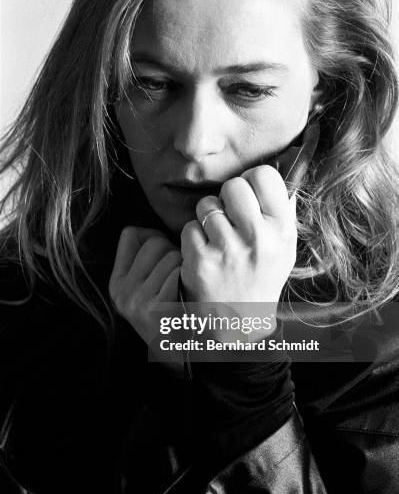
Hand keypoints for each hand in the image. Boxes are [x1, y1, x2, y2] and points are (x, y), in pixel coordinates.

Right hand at [109, 227, 182, 346]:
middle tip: (179, 273)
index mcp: (117, 282)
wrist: (181, 358)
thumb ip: (145, 259)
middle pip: (154, 241)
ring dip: (185, 266)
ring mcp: (138, 301)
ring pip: (171, 256)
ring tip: (186, 286)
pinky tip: (190, 295)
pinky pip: (179, 274)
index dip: (153, 237)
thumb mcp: (146, 289)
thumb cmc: (172, 314)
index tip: (163, 254)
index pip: (131, 234)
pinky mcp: (157, 309)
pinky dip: (190, 280)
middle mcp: (123, 291)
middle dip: (173, 250)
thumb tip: (157, 231)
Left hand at [180, 165, 296, 306]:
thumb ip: (282, 211)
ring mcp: (228, 250)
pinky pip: (189, 227)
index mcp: (282, 230)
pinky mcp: (201, 261)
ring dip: (207, 218)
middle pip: (233, 185)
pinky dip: (192, 238)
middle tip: (229, 216)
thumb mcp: (284, 248)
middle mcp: (258, 238)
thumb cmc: (261, 278)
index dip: (251, 180)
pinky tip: (204, 252)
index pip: (264, 175)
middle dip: (226, 197)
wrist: (239, 322)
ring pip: (207, 205)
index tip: (247, 194)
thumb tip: (276, 170)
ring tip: (216, 238)